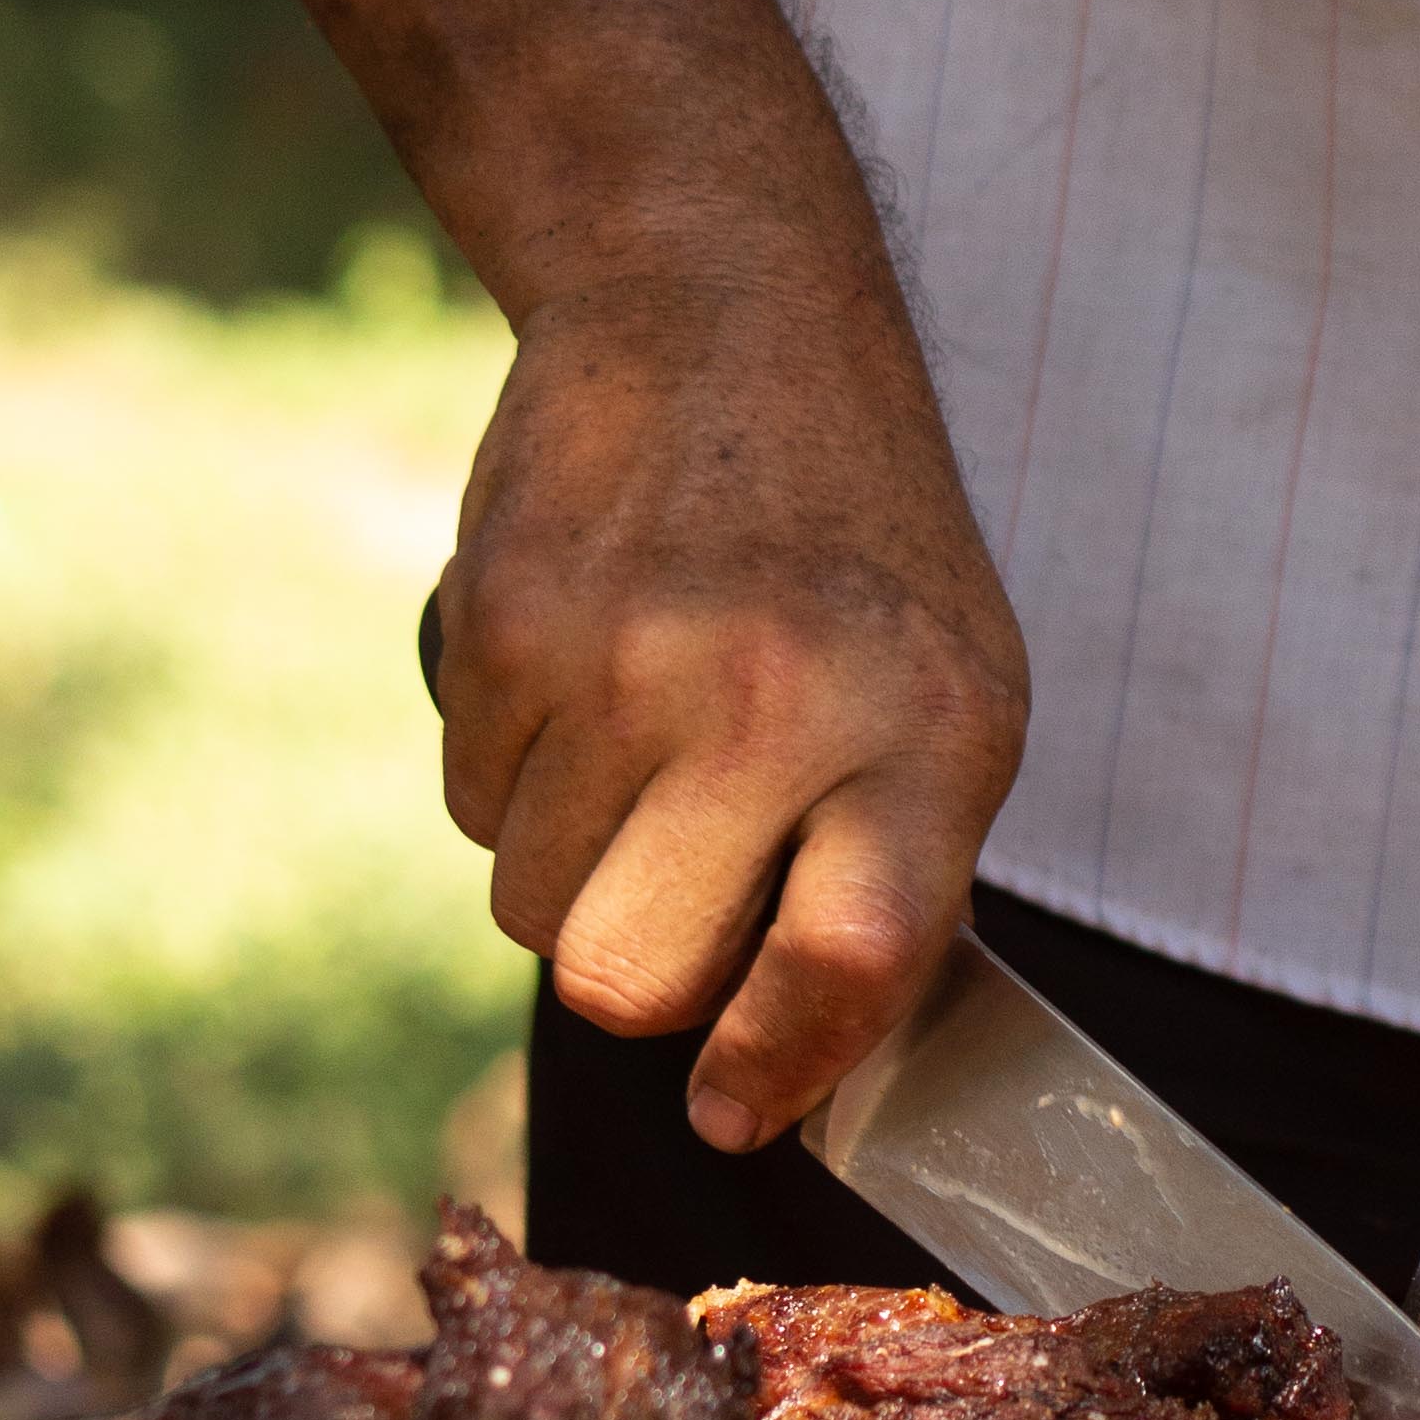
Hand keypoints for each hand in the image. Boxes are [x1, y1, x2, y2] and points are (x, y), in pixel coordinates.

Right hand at [433, 226, 1029, 1152]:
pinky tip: (583, 673)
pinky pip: (467, 806)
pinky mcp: (505, 621)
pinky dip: (511, 779)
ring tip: (643, 742)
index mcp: (933, 722)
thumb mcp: (953, 681)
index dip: (776, 1068)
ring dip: (570, 867)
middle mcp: (781, 694)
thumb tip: (788, 1078)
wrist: (726, 308)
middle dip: (637, 979)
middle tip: (673, 895)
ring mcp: (629, 657)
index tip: (735, 1111)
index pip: (853, 959)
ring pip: (530, 907)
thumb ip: (896, 866)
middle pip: (635, 977)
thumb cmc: (856, 536)